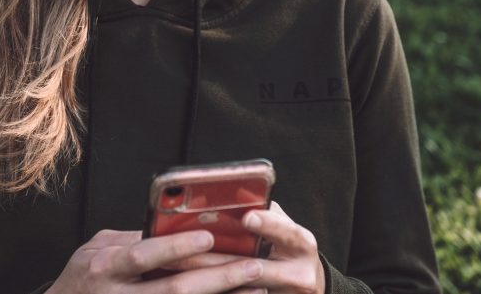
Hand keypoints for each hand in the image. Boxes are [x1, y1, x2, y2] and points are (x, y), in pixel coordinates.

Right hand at [47, 228, 267, 293]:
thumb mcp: (96, 249)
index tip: (208, 238)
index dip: (175, 248)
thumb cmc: (81, 277)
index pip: (143, 256)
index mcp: (105, 266)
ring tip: (256, 288)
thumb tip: (172, 226)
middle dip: (217, 279)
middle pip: (173, 290)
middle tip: (253, 266)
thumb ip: (132, 239)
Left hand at [169, 202, 324, 293]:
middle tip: (181, 252)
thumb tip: (227, 197)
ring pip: (239, 290)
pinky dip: (211, 291)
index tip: (247, 218)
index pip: (287, 232)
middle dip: (213, 261)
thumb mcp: (282, 225)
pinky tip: (184, 286)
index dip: (268, 225)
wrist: (307, 283)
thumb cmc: (286, 244)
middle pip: (254, 270)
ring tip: (172, 270)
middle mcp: (299, 274)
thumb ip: (261, 212)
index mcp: (301, 244)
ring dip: (204, 280)